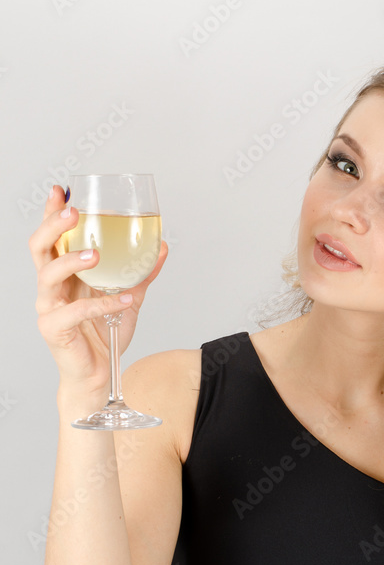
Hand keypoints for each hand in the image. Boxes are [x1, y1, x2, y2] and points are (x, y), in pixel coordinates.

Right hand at [29, 184, 167, 392]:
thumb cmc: (106, 334)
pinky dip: (103, 303)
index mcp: (63, 274)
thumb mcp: (129, 297)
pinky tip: (124, 299)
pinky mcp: (55, 329)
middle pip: (39, 248)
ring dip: (71, 260)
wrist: (101, 375)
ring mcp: (49, 308)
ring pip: (48, 275)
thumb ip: (141, 273)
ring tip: (94, 254)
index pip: (51, 238)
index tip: (61, 189)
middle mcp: (51, 287)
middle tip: (74, 213)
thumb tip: (162, 247)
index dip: (51, 213)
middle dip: (53, 226)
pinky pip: (76, 311)